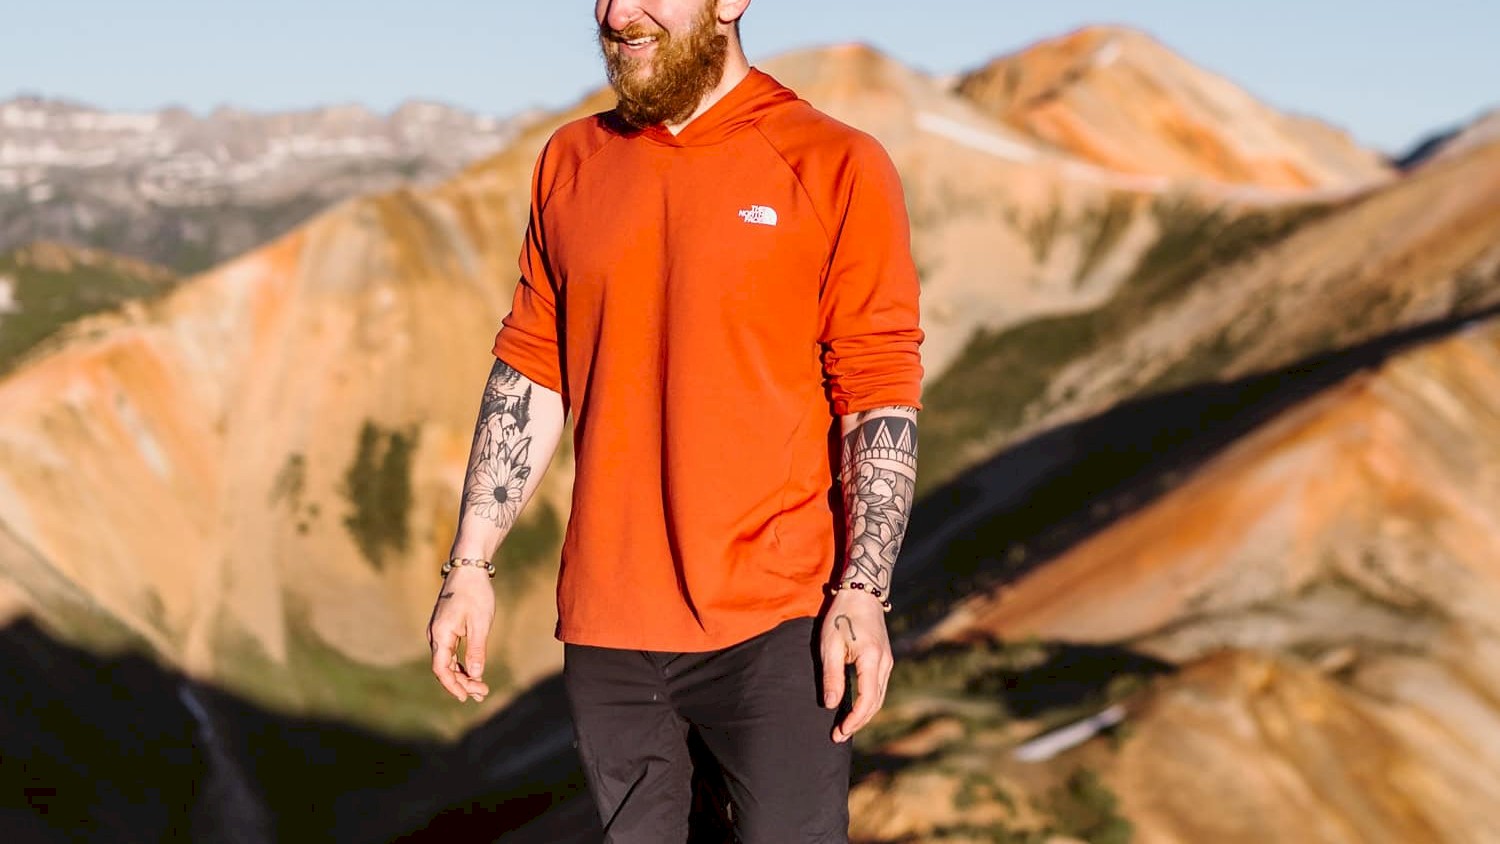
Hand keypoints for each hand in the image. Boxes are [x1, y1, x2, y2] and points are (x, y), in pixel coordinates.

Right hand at [427, 566, 494, 702]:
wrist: (468, 568)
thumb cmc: (476, 593)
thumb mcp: (480, 623)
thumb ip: (477, 650)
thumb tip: (476, 674)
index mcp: (440, 635)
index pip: (442, 669)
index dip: (454, 686)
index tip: (468, 697)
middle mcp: (435, 635)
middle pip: (444, 668)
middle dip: (462, 683)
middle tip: (482, 693)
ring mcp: (439, 632)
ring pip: (447, 661)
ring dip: (462, 675)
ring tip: (480, 688)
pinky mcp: (446, 628)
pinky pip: (450, 652)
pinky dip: (461, 664)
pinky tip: (473, 672)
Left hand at [819, 588, 892, 742]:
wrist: (862, 592)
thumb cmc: (841, 615)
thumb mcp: (829, 644)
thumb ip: (831, 676)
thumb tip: (831, 705)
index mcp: (871, 659)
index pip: (867, 700)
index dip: (854, 720)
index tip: (839, 732)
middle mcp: (885, 663)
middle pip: (875, 703)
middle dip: (858, 722)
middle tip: (838, 736)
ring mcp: (888, 661)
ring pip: (879, 697)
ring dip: (864, 714)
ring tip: (845, 727)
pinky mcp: (885, 659)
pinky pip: (879, 688)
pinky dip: (868, 702)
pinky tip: (855, 708)